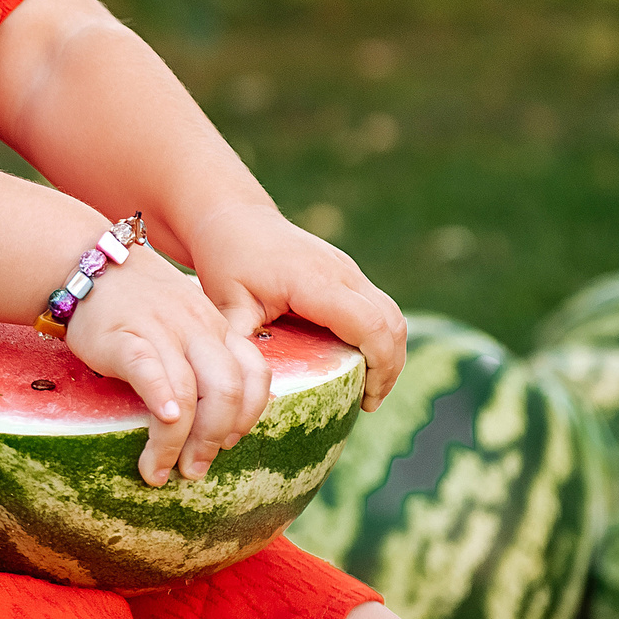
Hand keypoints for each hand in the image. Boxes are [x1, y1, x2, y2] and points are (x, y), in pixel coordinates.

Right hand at [64, 245, 272, 488]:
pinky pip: (149, 368)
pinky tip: (160, 422)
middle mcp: (196, 328)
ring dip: (175, 441)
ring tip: (157, 471)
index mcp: (215, 327)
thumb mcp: (184, 319)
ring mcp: (161, 330)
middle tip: (193, 471)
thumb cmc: (137, 301)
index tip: (228, 444)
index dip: (249, 416)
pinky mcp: (122, 336)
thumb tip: (215, 415)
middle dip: (213, 438)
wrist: (88, 265)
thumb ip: (204, 355)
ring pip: (187, 390)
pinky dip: (159, 397)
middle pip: (227, 389)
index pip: (255, 374)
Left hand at [181, 203, 405, 413]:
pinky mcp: (347, 272)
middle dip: (390, 366)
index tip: (368, 399)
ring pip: (391, 313)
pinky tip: (358, 362)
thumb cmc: (228, 258)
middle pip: (391, 322)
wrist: (234, 216)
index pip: (370, 325)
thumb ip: (241, 342)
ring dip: (389, 352)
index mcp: (316, 281)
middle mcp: (342, 272)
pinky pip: (378, 306)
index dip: (380, 365)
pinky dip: (379, 336)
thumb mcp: (227, 302)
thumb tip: (245, 385)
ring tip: (370, 389)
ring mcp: (348, 269)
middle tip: (370, 401)